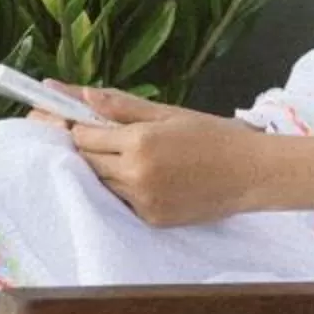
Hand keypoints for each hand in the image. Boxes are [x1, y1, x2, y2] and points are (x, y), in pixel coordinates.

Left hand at [54, 84, 313, 226]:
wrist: (252, 173)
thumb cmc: (214, 136)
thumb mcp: (169, 112)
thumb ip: (122, 105)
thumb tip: (81, 95)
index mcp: (139, 141)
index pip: (84, 134)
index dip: (71, 123)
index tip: (62, 114)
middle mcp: (136, 174)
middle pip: (87, 160)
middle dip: (83, 145)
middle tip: (85, 131)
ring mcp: (143, 201)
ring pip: (102, 182)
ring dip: (103, 167)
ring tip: (122, 152)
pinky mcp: (151, 218)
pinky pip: (122, 200)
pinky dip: (123, 187)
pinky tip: (143, 174)